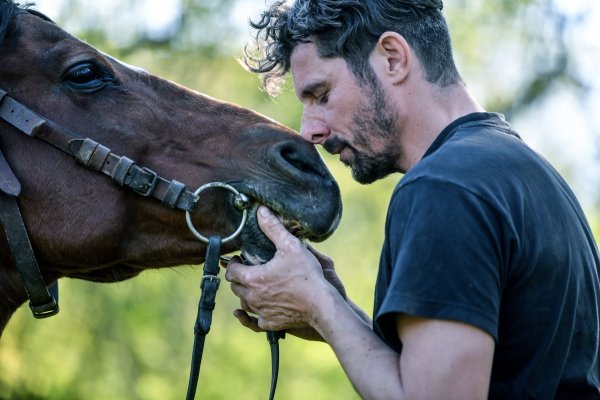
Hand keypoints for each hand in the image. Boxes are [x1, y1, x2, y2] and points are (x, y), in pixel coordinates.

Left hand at [225, 206, 341, 333]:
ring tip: (253, 286)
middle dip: (239, 277)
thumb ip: (273, 228)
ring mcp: (261, 312)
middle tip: (247, 269)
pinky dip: (253, 315)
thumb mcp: (290, 246)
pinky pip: (255, 321)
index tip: (239, 258)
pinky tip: (254, 311)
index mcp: (253, 278)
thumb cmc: (306, 275)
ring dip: (246, 294)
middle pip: (236, 287)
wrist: (321, 305)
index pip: (231, 271)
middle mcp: (252, 297)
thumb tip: (261, 211)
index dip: (233, 263)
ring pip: (244, 304)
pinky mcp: (271, 324)